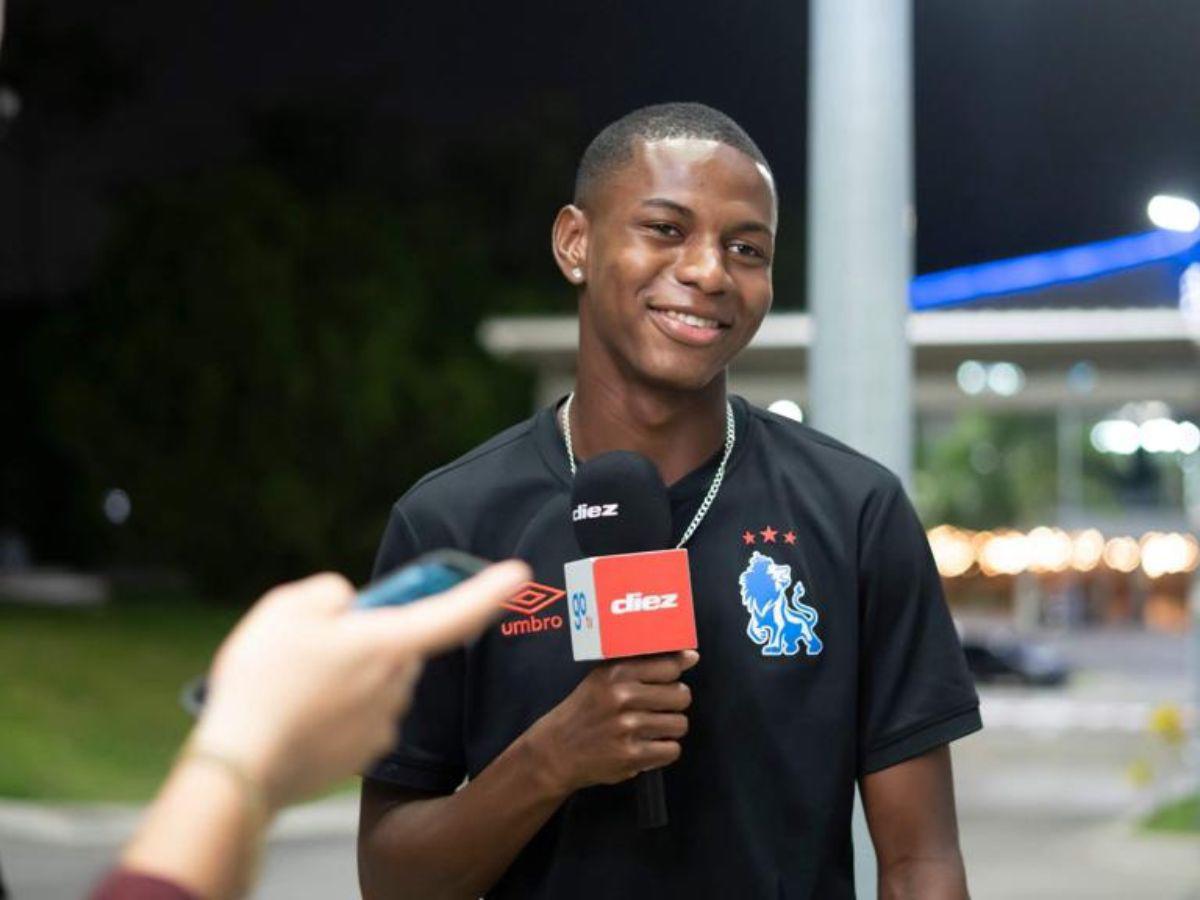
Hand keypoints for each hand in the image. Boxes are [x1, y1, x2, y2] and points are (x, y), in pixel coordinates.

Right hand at [191, 561, 529, 809]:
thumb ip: (330, 595)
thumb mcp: (287, 608)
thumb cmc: (264, 681)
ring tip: (297, 682)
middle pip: (402, 646)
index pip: (455, 612)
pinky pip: (362, 716)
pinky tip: (299, 713)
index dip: (489, 591)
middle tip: (320, 640)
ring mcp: (383, 724)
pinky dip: (338, 710)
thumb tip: (347, 606)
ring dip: (353, 675)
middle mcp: (397, 685)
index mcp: (389, 644)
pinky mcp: (363, 754)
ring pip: (380, 682)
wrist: (242, 766)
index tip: (518, 575)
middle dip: (375, 638)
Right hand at [526, 650, 697, 795]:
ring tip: (650, 728)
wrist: (556, 750)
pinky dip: (663, 750)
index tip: (671, 680)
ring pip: (679, 724)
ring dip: (669, 728)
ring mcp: (627, 727)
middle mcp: (622, 697)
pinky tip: (647, 746)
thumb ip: (642, 665)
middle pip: (681, 696)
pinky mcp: (631, 756)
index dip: (674, 674)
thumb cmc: (585, 710)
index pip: (670, 666)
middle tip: (657, 708)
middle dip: (674, 703)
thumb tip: (691, 656)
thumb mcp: (603, 677)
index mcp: (617, 673)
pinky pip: (672, 750)